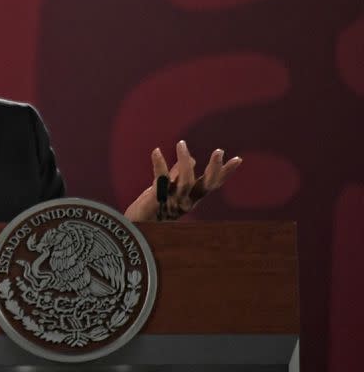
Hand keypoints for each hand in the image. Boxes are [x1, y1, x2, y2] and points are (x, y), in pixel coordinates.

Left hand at [124, 141, 241, 221]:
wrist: (133, 229)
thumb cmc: (151, 209)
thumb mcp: (169, 190)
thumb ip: (178, 175)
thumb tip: (191, 159)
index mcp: (190, 198)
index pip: (212, 185)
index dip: (225, 173)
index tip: (238, 159)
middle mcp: (185, 202)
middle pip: (205, 186)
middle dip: (214, 169)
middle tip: (219, 151)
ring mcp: (172, 202)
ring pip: (185, 181)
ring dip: (184, 161)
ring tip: (181, 143)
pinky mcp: (156, 200)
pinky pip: (160, 181)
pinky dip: (159, 165)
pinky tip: (156, 151)